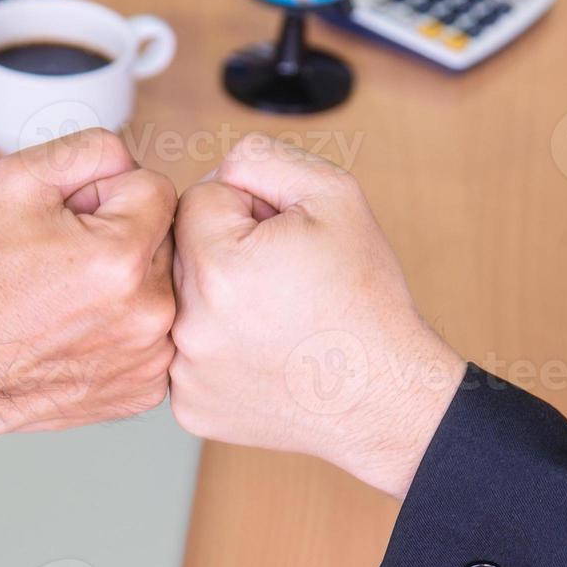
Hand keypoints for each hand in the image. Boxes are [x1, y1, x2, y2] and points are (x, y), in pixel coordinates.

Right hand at [0, 128, 176, 469]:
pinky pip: (154, 340)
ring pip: (161, 292)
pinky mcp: (143, 392)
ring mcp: (150, 359)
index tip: (70, 223)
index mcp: (122, 255)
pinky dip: (124, 334)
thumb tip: (129, 161)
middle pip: (163, 241)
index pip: (155, 188)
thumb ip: (87, 150)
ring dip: (128, 288)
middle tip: (62, 266)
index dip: (106, 195)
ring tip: (67, 305)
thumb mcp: (13, 183)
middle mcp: (150, 312)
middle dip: (122, 240)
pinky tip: (77, 338)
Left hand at [170, 134, 463, 497]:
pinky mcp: (189, 407)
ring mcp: (183, 374)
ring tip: (272, 317)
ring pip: (182, 304)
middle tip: (281, 278)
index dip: (247, 208)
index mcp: (215, 264)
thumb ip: (262, 158)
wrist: (385, 394)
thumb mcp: (333, 195)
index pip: (198, 199)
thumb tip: (219, 169)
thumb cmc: (365, 297)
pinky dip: (217, 350)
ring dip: (216, 299)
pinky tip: (261, 354)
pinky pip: (188, 356)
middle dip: (227, 251)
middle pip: (183, 251)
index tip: (283, 238)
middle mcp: (187, 324)